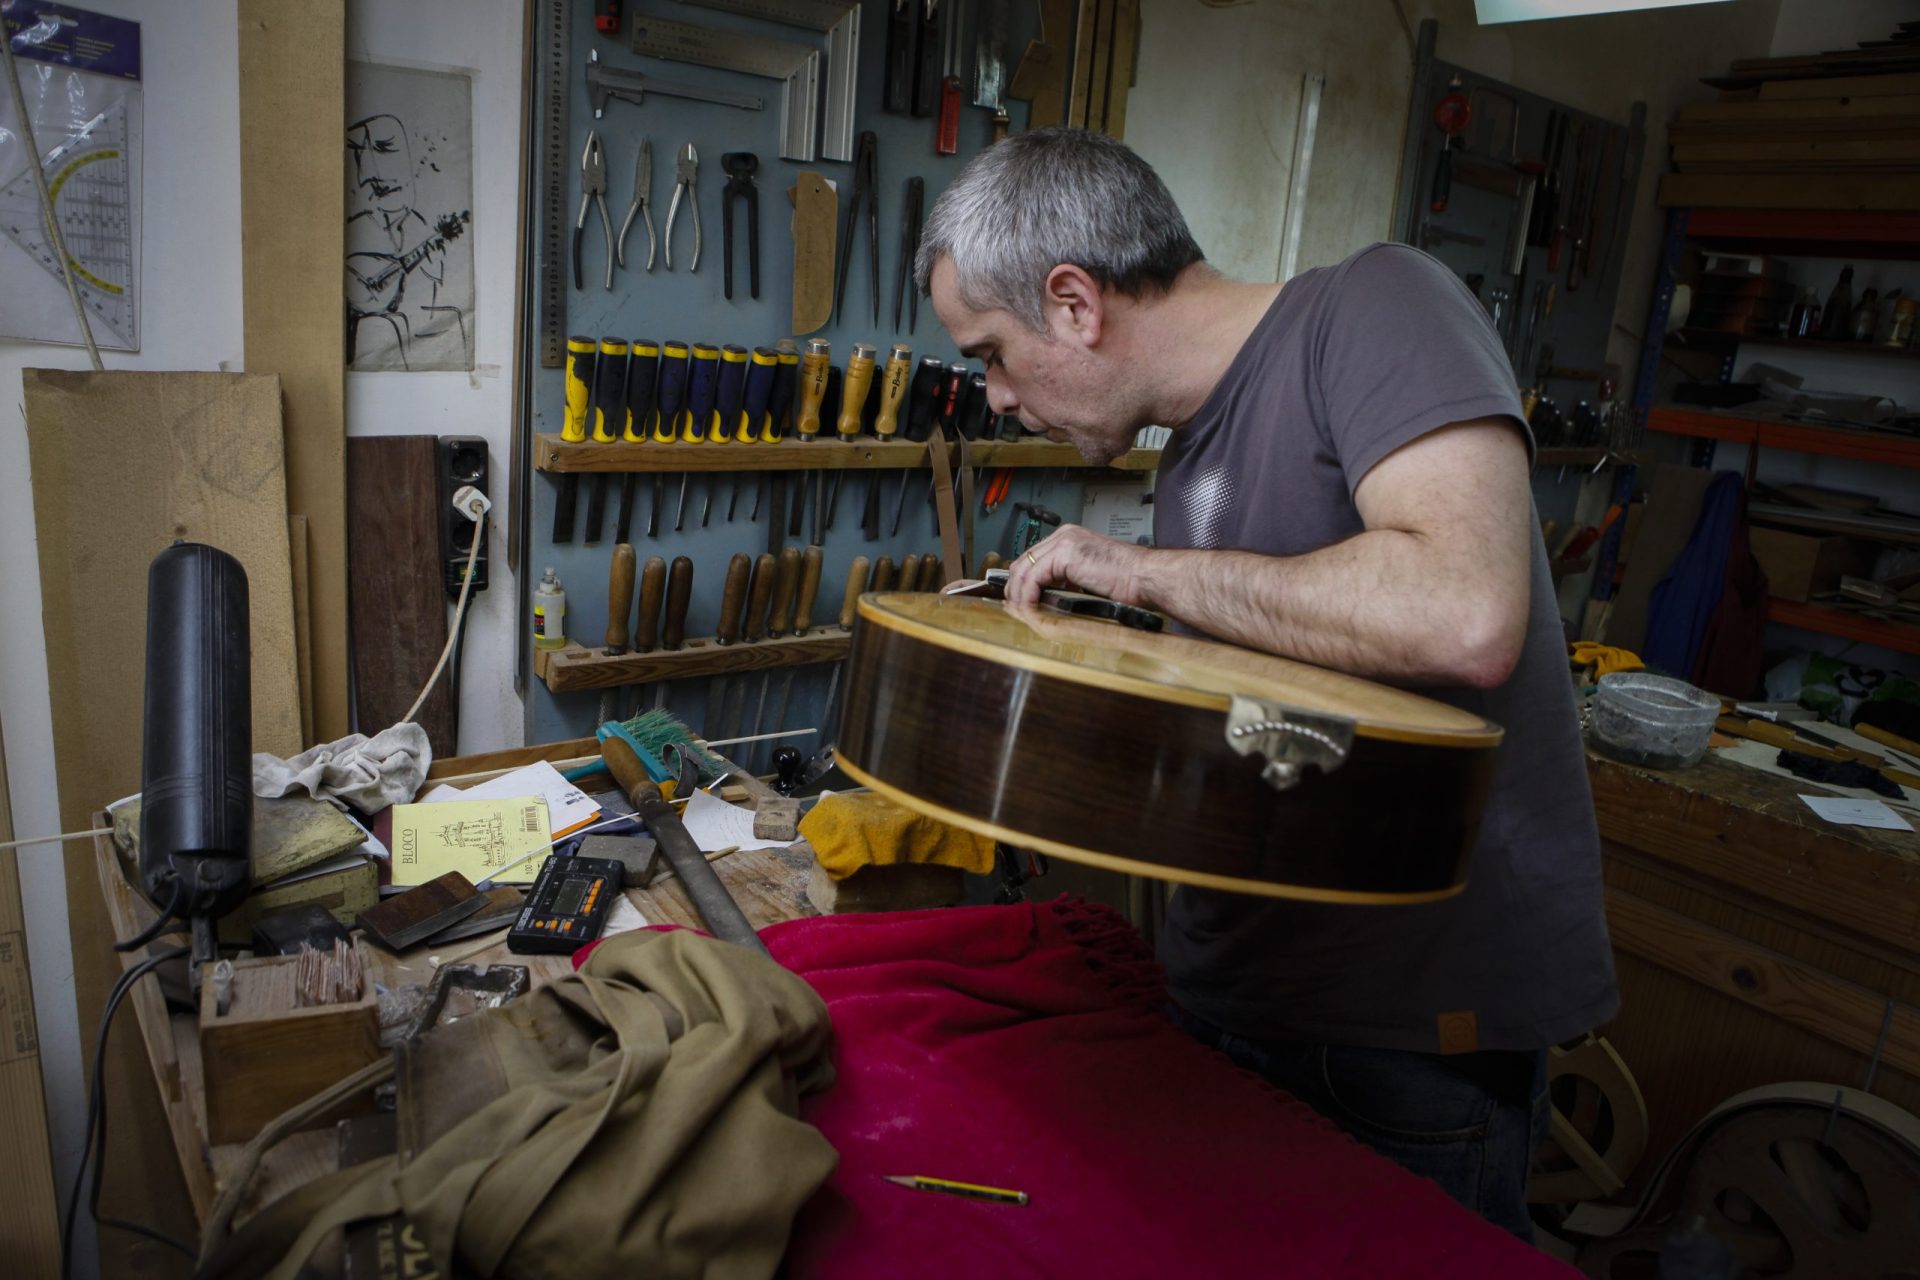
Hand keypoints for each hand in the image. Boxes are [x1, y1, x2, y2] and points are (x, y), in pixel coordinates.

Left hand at [1002, 524, 1153, 605]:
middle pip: (1024, 561)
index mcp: (1070, 538)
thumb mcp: (1088, 578)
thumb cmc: (1128, 581)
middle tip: (1015, 609)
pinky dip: (1028, 595)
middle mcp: (1065, 535)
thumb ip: (1067, 580)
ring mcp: (1064, 542)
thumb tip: (1046, 598)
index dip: (1022, 582)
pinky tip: (1030, 609)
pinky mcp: (1065, 554)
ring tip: (1021, 613)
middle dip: (1016, 587)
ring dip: (1019, 594)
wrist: (1145, 577)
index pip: (1033, 558)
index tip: (1020, 601)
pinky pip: (1034, 577)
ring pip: (1025, 569)